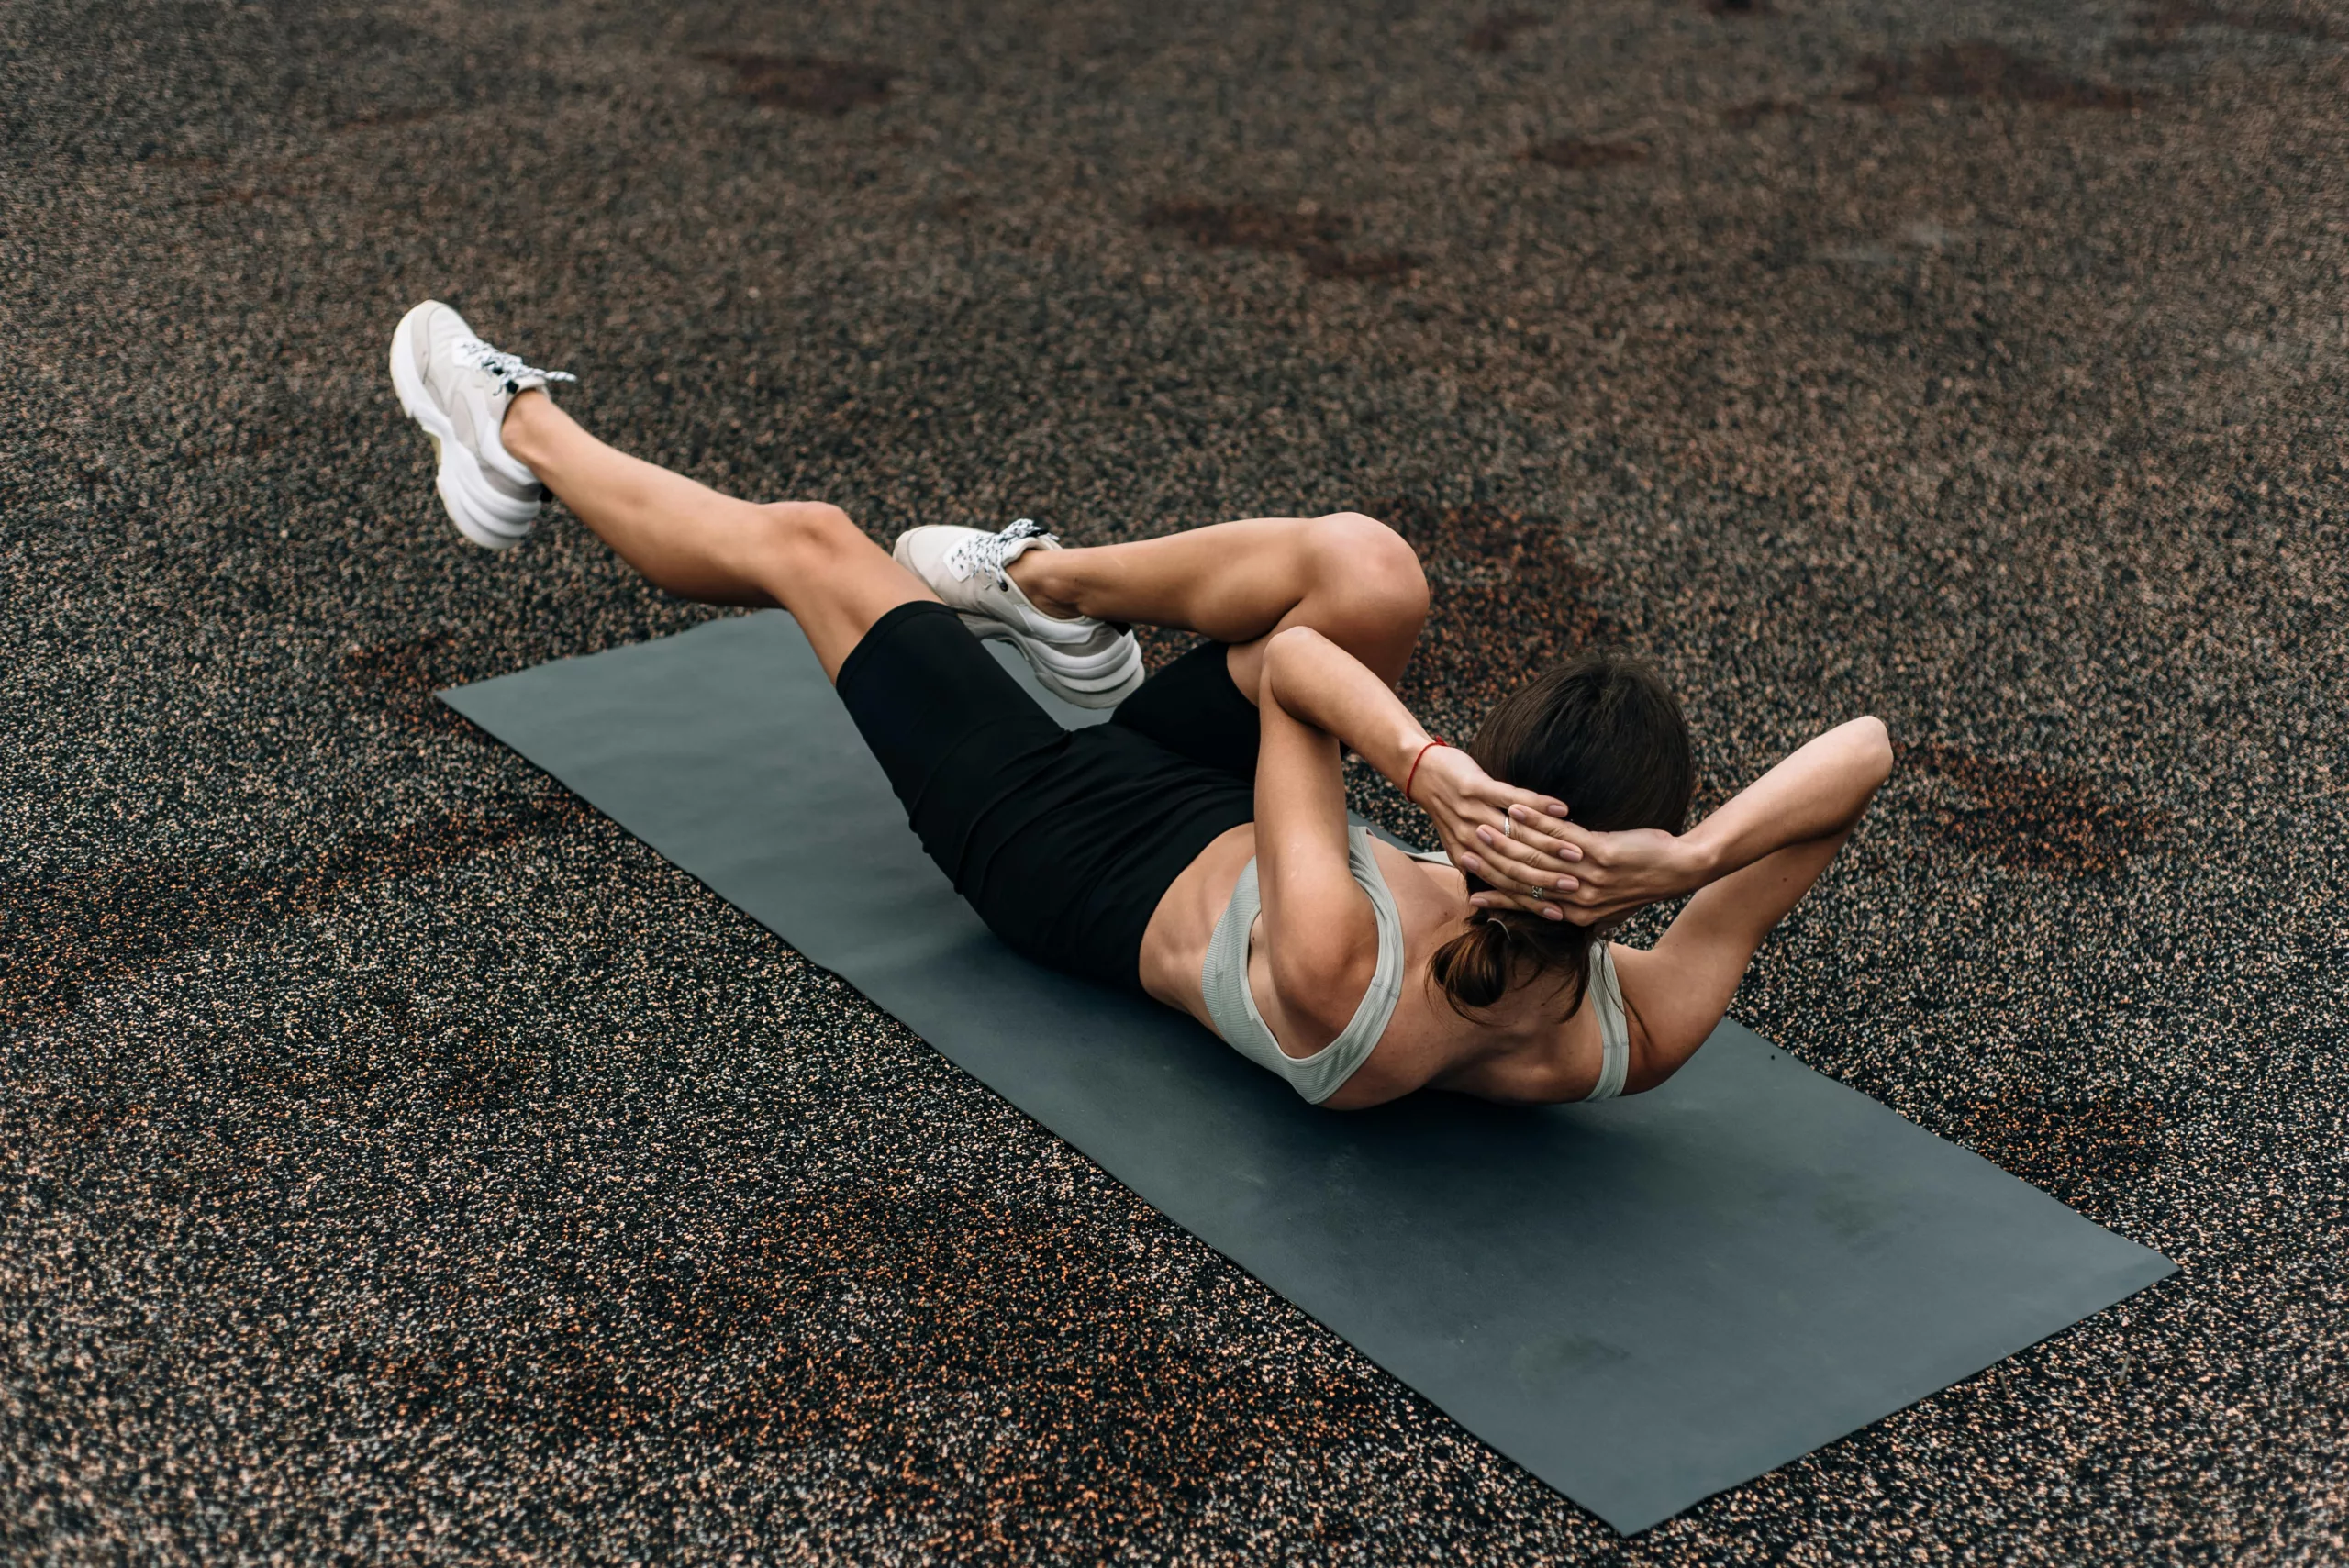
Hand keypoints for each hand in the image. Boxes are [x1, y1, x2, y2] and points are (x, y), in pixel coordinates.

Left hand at [1407, 744, 1575, 919]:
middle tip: (1577, 885)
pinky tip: (1561, 809)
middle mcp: (1469, 840)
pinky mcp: (1475, 788)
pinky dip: (1538, 806)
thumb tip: (1509, 888)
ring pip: (1517, 836)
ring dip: (1550, 845)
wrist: (1421, 772)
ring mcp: (1472, 814)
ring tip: (1577, 852)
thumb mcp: (1459, 842)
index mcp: (1468, 857)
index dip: (1533, 901)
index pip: (1504, 885)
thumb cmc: (1447, 807)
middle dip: (1548, 878)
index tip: (1561, 912)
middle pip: (1514, 866)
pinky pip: (1512, 799)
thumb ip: (1482, 864)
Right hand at [1469, 818, 1700, 926]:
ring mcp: (1588, 876)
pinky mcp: (1599, 853)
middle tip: (1466, 853)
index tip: (1472, 894)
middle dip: (1493, 867)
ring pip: (1536, 857)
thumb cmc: (1644, 881)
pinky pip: (1560, 836)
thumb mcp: (1610, 903)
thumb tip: (1557, 908)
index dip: (1499, 897)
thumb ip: (1581, 905)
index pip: (1529, 905)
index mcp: (1578, 914)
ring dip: (1506, 840)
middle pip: (1525, 881)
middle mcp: (1579, 899)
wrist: (1680, 869)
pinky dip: (1535, 820)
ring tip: (1481, 826)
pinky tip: (1516, 808)